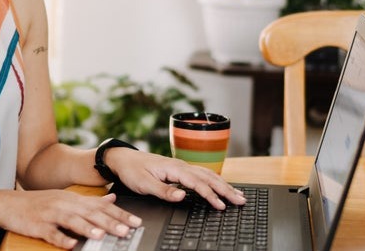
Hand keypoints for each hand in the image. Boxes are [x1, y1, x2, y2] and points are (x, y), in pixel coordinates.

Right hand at [0, 190, 141, 248]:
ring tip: (102, 235)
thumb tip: (112, 199)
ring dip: (88, 228)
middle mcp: (65, 204)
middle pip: (90, 213)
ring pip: (72, 221)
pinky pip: (51, 233)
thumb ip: (90, 200)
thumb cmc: (40, 204)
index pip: (101, 207)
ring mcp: (51, 214)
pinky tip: (71, 245)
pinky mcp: (38, 225)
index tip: (136, 222)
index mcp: (74, 199)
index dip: (120, 214)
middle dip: (110, 222)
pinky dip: (61, 239)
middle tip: (126, 230)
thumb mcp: (67, 199)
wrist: (8, 204)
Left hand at [106, 149, 246, 209]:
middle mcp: (181, 166)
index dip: (211, 195)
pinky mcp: (180, 169)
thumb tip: (182, 196)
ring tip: (237, 194)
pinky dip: (215, 180)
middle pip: (209, 177)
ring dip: (224, 185)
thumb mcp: (144, 184)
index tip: (221, 205)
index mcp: (174, 168)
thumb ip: (164, 191)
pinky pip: (202, 174)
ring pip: (208, 175)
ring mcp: (182, 167)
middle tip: (241, 200)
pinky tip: (221, 186)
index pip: (198, 183)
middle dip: (226, 189)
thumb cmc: (132, 171)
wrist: (123, 158)